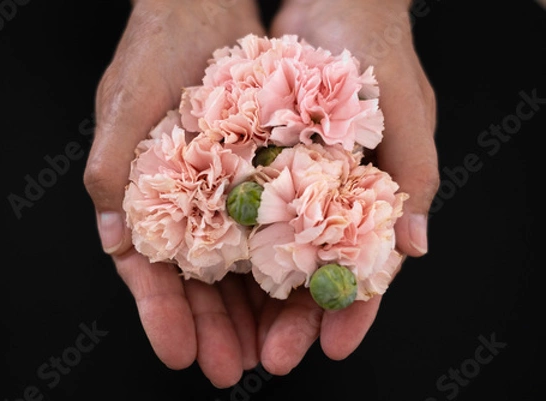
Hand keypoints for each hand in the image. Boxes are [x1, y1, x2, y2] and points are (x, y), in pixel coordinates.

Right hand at [83, 0, 264, 386]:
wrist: (204, 9)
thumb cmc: (154, 50)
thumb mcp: (123, 105)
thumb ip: (111, 169)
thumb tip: (114, 239)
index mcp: (141, 197)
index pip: (147, 271)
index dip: (160, 315)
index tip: (179, 354)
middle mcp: (182, 204)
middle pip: (194, 282)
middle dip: (210, 327)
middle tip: (229, 368)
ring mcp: (219, 194)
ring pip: (233, 267)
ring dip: (246, 311)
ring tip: (265, 350)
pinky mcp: (254, 177)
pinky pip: (266, 229)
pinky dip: (277, 264)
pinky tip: (292, 296)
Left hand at [257, 0, 438, 366]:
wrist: (331, 1)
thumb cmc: (377, 51)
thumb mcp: (404, 111)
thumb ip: (414, 175)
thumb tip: (416, 247)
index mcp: (369, 198)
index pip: (364, 268)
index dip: (353, 311)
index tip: (335, 348)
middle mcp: (326, 198)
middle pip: (309, 274)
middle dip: (292, 319)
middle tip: (272, 358)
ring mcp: (288, 183)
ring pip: (269, 254)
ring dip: (254, 299)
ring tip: (234, 338)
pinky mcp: (255, 163)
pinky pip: (238, 210)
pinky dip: (225, 244)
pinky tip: (208, 279)